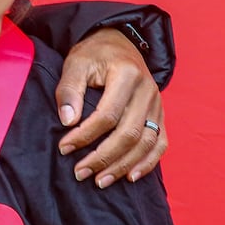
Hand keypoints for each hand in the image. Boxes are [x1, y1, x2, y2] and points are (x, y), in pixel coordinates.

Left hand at [55, 29, 165, 184]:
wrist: (118, 43)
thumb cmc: (95, 54)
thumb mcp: (76, 63)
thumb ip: (69, 90)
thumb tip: (68, 121)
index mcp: (127, 75)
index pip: (107, 115)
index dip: (85, 135)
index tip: (64, 148)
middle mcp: (148, 91)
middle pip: (129, 133)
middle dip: (103, 157)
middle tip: (81, 173)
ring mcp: (157, 104)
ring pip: (146, 142)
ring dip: (123, 165)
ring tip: (100, 180)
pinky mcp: (160, 114)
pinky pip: (160, 142)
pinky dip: (148, 162)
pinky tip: (130, 176)